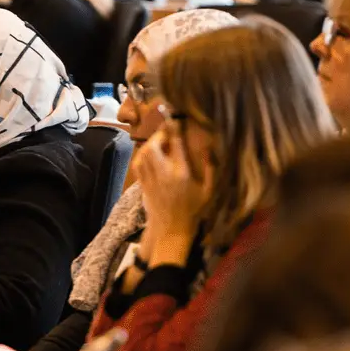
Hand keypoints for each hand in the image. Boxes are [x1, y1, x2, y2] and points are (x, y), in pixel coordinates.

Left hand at [135, 127, 212, 266]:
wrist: (172, 231)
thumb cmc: (194, 212)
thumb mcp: (209, 192)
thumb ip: (211, 169)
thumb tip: (209, 149)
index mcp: (182, 174)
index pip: (176, 144)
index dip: (175, 128)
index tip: (177, 119)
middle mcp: (164, 174)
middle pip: (154, 146)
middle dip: (159, 134)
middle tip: (166, 129)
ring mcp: (151, 180)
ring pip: (144, 154)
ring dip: (150, 143)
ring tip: (159, 140)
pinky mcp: (143, 185)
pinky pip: (138, 165)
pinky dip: (142, 155)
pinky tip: (148, 153)